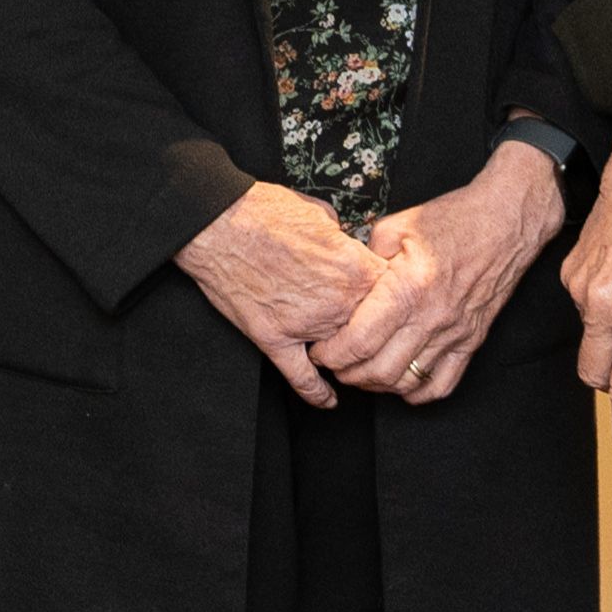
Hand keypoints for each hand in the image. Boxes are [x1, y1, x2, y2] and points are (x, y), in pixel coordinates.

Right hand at [180, 182, 381, 403]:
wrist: (216, 222)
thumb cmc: (263, 211)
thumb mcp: (320, 212)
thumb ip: (344, 237)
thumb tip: (348, 244)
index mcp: (355, 268)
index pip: (395, 295)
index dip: (393, 298)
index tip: (389, 300)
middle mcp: (337, 302)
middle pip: (375, 329)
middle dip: (375, 330)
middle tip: (374, 330)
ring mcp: (305, 325)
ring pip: (343, 353)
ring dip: (348, 355)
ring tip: (354, 358)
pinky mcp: (273, 339)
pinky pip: (302, 377)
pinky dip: (316, 393)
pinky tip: (327, 400)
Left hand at [312, 143, 569, 406]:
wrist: (506, 221)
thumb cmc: (452, 219)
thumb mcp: (397, 226)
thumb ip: (365, 257)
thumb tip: (344, 280)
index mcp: (408, 289)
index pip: (359, 341)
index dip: (331, 353)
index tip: (318, 349)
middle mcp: (432, 318)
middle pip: (378, 370)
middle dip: (347, 373)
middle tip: (333, 362)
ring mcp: (455, 334)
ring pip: (407, 382)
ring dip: (377, 385)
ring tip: (360, 370)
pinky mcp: (472, 341)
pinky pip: (443, 385)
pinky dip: (417, 393)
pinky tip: (400, 382)